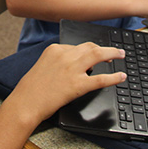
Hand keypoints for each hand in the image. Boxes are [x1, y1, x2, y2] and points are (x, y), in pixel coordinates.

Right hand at [10, 43, 125, 122]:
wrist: (26, 102)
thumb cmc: (31, 88)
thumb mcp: (43, 66)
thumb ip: (58, 61)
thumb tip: (75, 65)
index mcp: (55, 49)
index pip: (77, 45)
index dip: (89, 50)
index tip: (95, 53)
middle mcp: (65, 55)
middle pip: (90, 46)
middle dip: (104, 48)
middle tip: (114, 52)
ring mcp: (72, 69)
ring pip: (98, 55)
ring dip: (113, 53)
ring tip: (121, 55)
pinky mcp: (77, 84)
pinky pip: (101, 78)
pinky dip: (114, 77)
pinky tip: (121, 77)